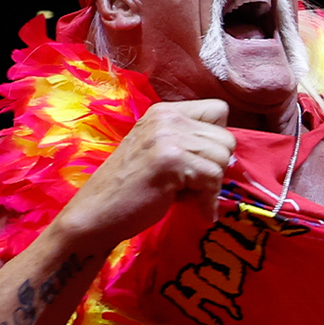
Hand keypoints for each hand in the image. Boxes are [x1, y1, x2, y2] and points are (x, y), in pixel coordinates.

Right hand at [51, 99, 235, 250]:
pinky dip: (208, 201)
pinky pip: (213, 177)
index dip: (216, 140)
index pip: (219, 110)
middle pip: (226, 138)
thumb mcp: (159, 152)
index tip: (200, 163)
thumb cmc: (129, 190)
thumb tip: (229, 155)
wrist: (94, 214)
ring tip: (187, 197)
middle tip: (191, 187)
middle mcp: (167, 117)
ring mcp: (168, 136)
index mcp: (164, 112)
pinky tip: (196, 210)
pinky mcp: (171, 160)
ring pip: (223, 158)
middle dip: (215, 167)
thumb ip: (188, 144)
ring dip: (211, 185)